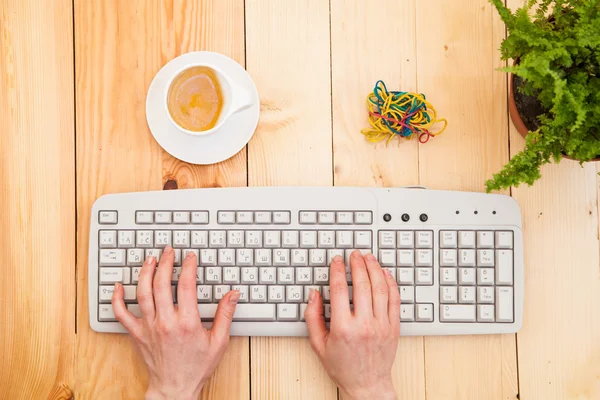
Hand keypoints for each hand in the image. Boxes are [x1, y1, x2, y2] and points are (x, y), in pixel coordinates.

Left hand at [112, 246, 239, 399]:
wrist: (174, 389)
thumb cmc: (196, 367)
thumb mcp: (219, 342)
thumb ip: (225, 315)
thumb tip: (233, 294)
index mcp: (187, 323)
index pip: (185, 285)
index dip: (188, 266)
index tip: (190, 257)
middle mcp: (165, 322)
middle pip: (161, 283)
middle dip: (165, 262)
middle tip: (168, 251)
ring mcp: (148, 327)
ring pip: (142, 292)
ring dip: (145, 272)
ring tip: (149, 259)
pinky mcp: (137, 334)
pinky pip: (121, 313)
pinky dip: (117, 298)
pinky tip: (119, 286)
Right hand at [305, 251, 399, 399]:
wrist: (367, 385)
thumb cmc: (342, 367)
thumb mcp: (318, 344)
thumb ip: (313, 317)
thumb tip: (314, 294)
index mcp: (343, 328)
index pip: (339, 290)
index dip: (337, 270)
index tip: (337, 261)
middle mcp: (364, 324)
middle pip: (362, 284)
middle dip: (357, 264)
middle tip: (354, 254)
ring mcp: (381, 325)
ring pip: (380, 288)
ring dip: (374, 268)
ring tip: (369, 258)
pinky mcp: (393, 327)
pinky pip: (395, 299)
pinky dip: (390, 283)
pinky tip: (385, 273)